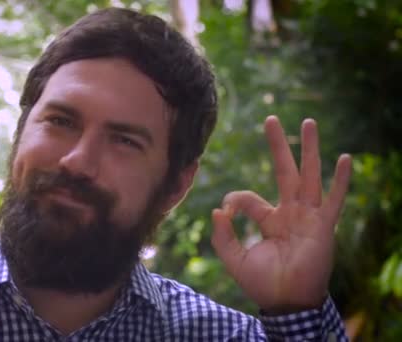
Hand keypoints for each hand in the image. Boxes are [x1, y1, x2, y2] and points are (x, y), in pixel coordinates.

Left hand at [210, 115, 351, 313]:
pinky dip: (340, 180)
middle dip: (278, 146)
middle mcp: (290, 213)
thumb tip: (217, 210)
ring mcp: (308, 217)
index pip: (248, 197)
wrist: (286, 303)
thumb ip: (222, 236)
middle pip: (284, 172)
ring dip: (309, 149)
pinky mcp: (323, 226)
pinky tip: (343, 158)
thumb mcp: (234, 259)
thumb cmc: (263, 283)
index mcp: (269, 220)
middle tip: (271, 119)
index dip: (234, 200)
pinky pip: (333, 199)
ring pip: (308, 176)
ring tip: (308, 123)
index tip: (225, 211)